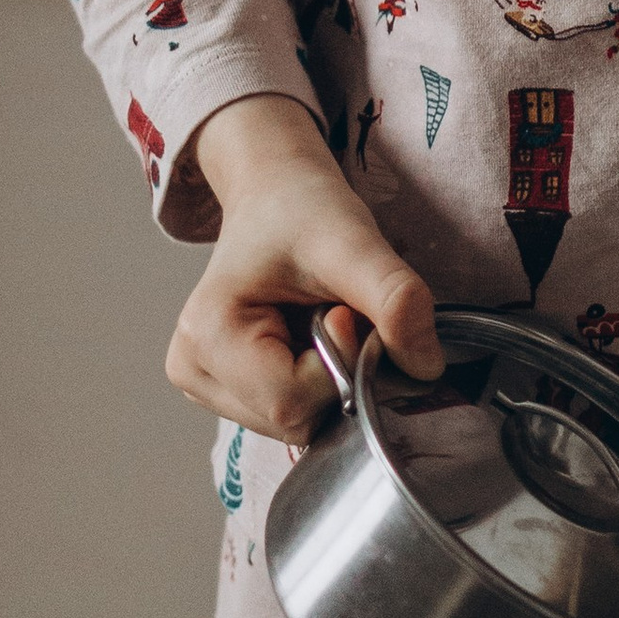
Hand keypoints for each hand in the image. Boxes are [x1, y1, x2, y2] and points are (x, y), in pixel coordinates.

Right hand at [170, 96, 442, 442]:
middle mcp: (192, 370)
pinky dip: (319, 384)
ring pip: (297, 423)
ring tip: (320, 319)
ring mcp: (206, 385)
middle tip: (339, 312)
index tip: (346, 309)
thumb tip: (426, 368)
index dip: (341, 363)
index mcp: (206, 336)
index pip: (291, 402)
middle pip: (292, 420)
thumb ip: (395, 299)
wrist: (277, 193)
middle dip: (338, 375)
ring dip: (330, 379)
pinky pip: (294, 413)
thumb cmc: (302, 209)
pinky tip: (312, 338)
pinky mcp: (229, 390)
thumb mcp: (354, 242)